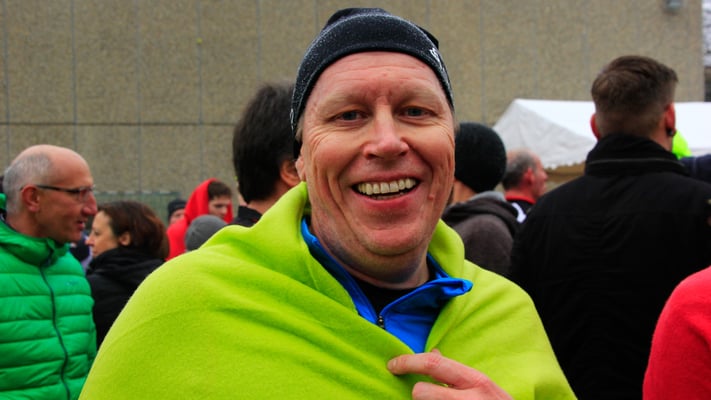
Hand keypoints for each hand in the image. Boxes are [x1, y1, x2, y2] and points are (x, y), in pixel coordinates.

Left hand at [387, 349, 512, 399]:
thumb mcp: (481, 386)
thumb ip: (456, 372)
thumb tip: (432, 353)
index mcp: (475, 381)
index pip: (432, 365)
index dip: (407, 363)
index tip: (392, 365)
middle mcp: (470, 398)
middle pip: (420, 393)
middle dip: (419, 394)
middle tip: (429, 397)